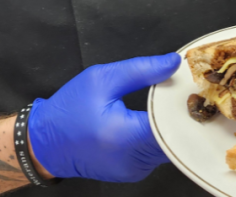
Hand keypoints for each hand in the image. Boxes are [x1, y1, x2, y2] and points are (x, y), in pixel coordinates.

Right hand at [28, 53, 180, 182]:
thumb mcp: (101, 79)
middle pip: (175, 137)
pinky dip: (161, 136)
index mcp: (124, 136)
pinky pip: (157, 153)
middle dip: (181, 114)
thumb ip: (141, 70)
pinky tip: (156, 120)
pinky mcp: (133, 173)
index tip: (190, 87)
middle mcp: (132, 159)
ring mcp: (134, 170)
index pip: (171, 123)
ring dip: (172, 126)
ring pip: (170, 147)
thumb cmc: (68, 110)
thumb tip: (173, 63)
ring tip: (170, 103)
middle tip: (186, 92)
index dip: (184, 104)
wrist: (45, 143)